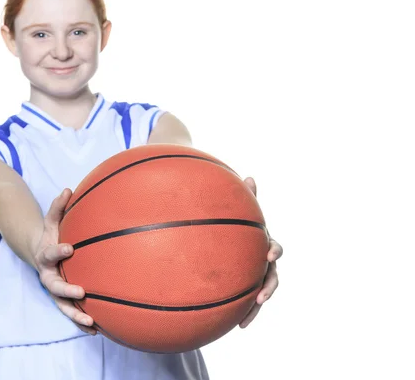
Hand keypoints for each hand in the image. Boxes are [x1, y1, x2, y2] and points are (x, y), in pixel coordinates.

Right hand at [32, 188, 96, 334]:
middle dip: (66, 291)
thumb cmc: (50, 234)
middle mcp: (48, 276)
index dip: (58, 251)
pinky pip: (71, 312)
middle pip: (54, 287)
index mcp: (45, 256)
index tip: (69, 248)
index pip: (50, 254)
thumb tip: (68, 188)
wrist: (38, 252)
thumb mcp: (52, 220)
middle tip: (81, 292)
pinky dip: (81, 321)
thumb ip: (58, 206)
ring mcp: (55, 289)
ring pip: (62, 306)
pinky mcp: (62, 299)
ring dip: (75, 315)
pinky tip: (97, 330)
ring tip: (90, 322)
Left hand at [239, 177, 282, 328]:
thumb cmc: (236, 225)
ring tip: (247, 318)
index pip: (273, 247)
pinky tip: (235, 325)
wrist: (228, 243)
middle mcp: (263, 263)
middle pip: (272, 276)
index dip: (273, 250)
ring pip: (261, 293)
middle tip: (262, 297)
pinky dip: (244, 313)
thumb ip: (245, 198)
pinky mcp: (247, 288)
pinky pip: (247, 303)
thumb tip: (250, 177)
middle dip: (269, 287)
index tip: (268, 253)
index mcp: (263, 244)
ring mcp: (256, 276)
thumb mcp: (240, 214)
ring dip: (257, 306)